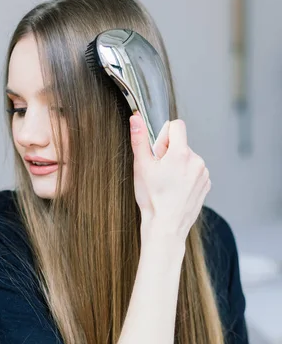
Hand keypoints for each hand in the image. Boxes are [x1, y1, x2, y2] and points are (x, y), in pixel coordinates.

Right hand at [129, 112, 210, 241]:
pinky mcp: (206, 184)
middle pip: (181, 144)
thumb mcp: (141, 166)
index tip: (158, 152)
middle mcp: (197, 160)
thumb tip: (136, 118)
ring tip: (168, 184)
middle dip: (169, 153)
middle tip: (160, 172)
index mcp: (181, 153)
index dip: (164, 136)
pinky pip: (195, 171)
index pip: (177, 126)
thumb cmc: (152, 199)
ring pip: (188, 158)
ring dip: (178, 165)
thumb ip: (140, 139)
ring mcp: (203, 173)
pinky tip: (176, 190)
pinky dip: (186, 177)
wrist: (166, 226)